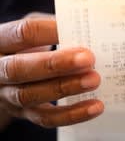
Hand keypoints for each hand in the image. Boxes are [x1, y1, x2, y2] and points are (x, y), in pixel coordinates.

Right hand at [0, 14, 102, 128]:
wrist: (10, 73)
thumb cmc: (27, 46)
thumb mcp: (33, 31)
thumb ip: (51, 26)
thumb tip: (82, 29)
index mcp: (2, 42)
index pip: (23, 33)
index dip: (50, 32)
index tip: (79, 29)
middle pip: (20, 69)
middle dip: (56, 64)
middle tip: (87, 59)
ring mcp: (9, 94)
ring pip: (32, 95)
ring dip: (66, 88)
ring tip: (93, 80)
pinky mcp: (24, 112)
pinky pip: (45, 118)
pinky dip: (71, 114)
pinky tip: (94, 106)